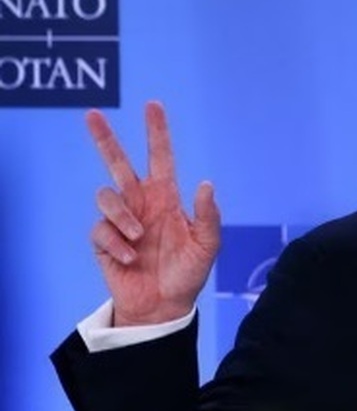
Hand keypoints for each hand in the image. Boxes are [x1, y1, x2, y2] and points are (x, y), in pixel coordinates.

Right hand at [88, 101, 220, 326]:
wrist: (164, 305)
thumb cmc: (188, 273)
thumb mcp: (207, 246)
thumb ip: (208, 216)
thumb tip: (205, 183)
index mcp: (166, 198)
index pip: (160, 158)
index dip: (157, 133)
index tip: (153, 105)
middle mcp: (140, 203)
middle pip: (117, 163)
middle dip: (105, 139)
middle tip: (92, 115)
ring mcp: (120, 220)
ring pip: (107, 196)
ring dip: (122, 216)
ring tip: (139, 238)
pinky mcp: (103, 240)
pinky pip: (102, 230)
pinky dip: (117, 244)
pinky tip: (130, 259)